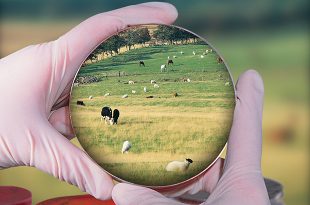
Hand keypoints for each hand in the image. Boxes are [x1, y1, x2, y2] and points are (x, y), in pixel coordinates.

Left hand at [0, 2, 176, 199]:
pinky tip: (118, 115)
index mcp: (54, 60)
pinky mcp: (55, 96)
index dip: (139, 17)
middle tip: (172, 46)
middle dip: (139, 44)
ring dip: (123, 82)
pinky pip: (87, 96)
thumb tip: (108, 188)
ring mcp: (57, 80)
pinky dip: (103, 104)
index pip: (103, 29)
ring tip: (154, 84)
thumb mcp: (32, 144)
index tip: (169, 14)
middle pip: (107, 46)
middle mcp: (59, 64)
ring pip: (99, 76)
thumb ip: (73, 166)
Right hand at [112, 70, 270, 204]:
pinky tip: (136, 187)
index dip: (247, 99)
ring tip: (141, 150)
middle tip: (165, 114)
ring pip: (189, 178)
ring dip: (165, 169)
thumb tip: (118, 191)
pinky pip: (175, 197)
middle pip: (209, 152)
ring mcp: (217, 200)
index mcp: (242, 185)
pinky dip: (157, 193)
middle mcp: (231, 191)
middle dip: (188, 135)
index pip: (245, 130)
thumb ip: (156, 204)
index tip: (250, 75)